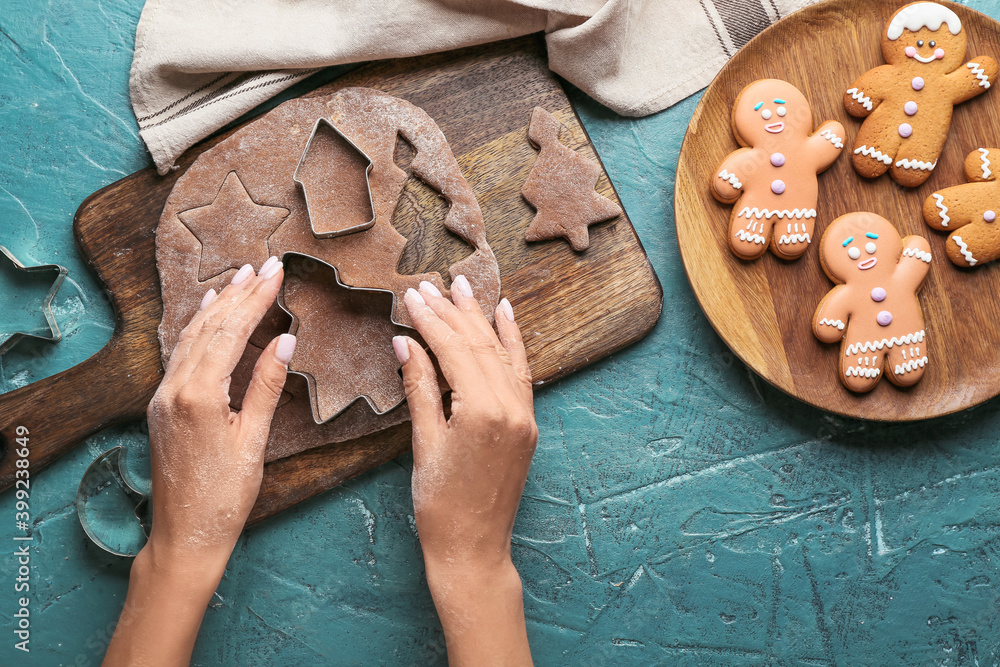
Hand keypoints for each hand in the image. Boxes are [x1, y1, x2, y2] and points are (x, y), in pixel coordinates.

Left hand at [104, 257, 293, 665]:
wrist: (185, 535)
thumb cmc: (225, 496)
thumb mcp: (254, 440)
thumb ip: (265, 386)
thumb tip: (284, 342)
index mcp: (199, 395)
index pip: (231, 333)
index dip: (255, 300)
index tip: (275, 272)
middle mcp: (174, 388)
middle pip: (209, 327)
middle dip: (238, 293)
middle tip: (264, 265)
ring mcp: (163, 396)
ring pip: (190, 336)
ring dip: (216, 305)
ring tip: (238, 278)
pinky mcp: (161, 406)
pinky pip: (179, 353)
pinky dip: (198, 328)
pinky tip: (208, 315)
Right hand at [394, 275, 536, 665]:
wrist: (473, 549)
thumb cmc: (440, 506)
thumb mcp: (424, 444)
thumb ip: (420, 388)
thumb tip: (407, 343)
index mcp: (482, 412)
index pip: (455, 351)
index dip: (432, 322)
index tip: (412, 297)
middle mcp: (511, 407)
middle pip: (479, 346)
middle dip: (453, 314)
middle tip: (430, 286)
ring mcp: (524, 415)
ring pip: (502, 354)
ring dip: (481, 319)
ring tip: (463, 287)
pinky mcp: (528, 424)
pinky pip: (521, 372)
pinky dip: (513, 342)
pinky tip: (505, 315)